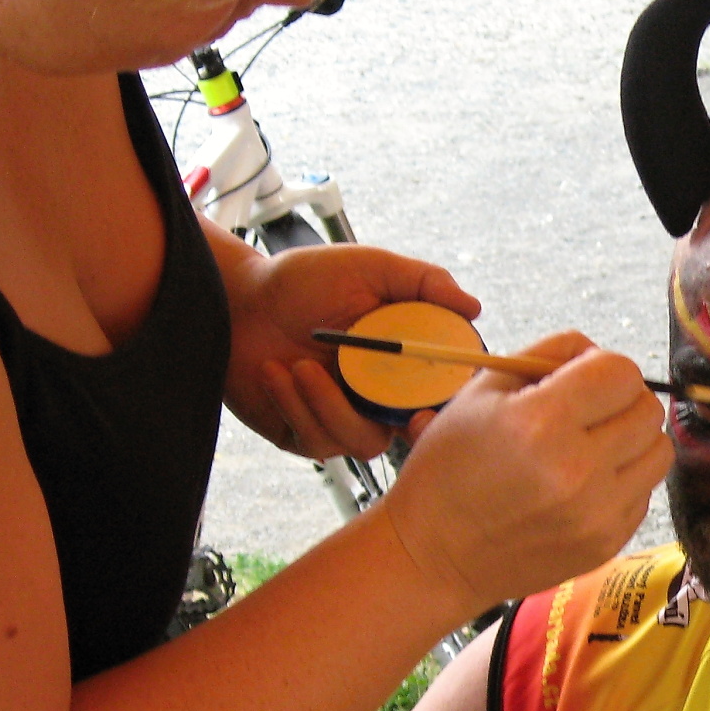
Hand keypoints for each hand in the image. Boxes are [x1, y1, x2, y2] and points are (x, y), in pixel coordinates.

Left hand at [221, 241, 480, 458]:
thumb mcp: (369, 268)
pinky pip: (318, 442)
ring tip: (299, 365)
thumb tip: (473, 307)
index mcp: (402, 360)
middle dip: (403, 425)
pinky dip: (296, 406)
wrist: (236, 298)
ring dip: (330, 406)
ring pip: (363, 442)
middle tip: (391, 411)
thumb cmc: (301, 280)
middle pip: (411, 430)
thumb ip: (424, 282)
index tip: (436, 404)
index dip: (447, 406)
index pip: (441, 393)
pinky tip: (276, 373)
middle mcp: (377, 394)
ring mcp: (341, 417)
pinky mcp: (304, 434)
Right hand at [379, 333, 673, 613]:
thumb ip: (549, 353)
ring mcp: (599, 513)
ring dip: (633, 440)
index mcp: (542, 423)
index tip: (581, 379)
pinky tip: (585, 484)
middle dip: (622, 400)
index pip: (621, 372)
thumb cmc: (451, 467)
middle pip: (649, 410)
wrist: (436, 555)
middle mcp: (578, 470)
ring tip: (593, 446)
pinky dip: (624, 480)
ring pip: (659, 451)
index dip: (603, 367)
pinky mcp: (608, 543)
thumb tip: (598, 351)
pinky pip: (645, 492)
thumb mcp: (482, 390)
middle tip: (588, 412)